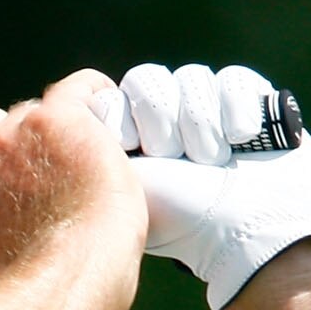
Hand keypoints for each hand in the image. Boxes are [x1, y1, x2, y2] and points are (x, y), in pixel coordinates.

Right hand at [0, 70, 145, 291]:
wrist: (74, 277)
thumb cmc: (41, 282)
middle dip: (15, 145)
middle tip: (50, 182)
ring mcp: (9, 137)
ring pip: (34, 112)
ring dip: (56, 132)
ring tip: (84, 170)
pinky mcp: (55, 120)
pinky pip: (79, 89)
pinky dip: (95, 97)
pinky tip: (106, 117)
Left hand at [89, 64, 310, 309]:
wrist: (247, 230)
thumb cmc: (179, 218)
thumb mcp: (120, 184)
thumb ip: (88, 147)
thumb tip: (63, 109)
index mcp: (126, 139)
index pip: (109, 94)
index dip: (124, 118)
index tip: (134, 149)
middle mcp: (163, 120)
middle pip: (147, 80)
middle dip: (162, 122)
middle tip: (176, 159)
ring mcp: (206, 109)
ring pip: (191, 78)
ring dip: (201, 124)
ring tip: (213, 162)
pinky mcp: (247, 102)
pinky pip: (231, 79)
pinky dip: (236, 110)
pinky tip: (241, 140)